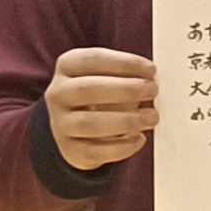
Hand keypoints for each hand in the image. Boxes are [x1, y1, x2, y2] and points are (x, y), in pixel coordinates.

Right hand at [45, 44, 157, 171]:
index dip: (124, 63)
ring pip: (89, 123)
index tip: (151, 69)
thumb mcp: (106, 77)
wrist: (74, 129)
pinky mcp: (71, 150)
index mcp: (67, 67)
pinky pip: (96, 151)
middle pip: (87, 89)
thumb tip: (151, 82)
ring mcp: (60, 123)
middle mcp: (58, 94)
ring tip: (151, 117)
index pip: (92, 60)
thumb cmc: (98, 96)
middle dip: (126, 89)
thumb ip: (125, 75)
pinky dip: (122, 146)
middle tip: (152, 91)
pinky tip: (139, 138)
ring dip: (126, 120)